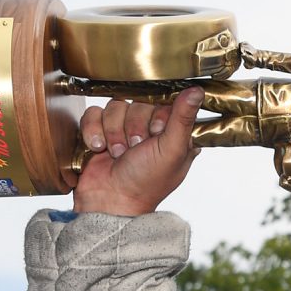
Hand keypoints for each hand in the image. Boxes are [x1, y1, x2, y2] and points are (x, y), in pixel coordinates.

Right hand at [72, 87, 203, 214]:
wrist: (110, 200)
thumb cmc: (146, 182)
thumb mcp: (171, 150)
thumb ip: (183, 118)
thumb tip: (197, 91)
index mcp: (174, 132)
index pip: (165, 101)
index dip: (157, 117)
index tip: (156, 135)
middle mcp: (150, 128)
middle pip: (138, 102)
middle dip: (133, 127)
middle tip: (135, 149)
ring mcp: (124, 128)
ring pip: (116, 106)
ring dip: (113, 132)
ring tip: (118, 154)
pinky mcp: (100, 130)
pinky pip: (94, 113)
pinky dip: (94, 131)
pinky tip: (99, 148)